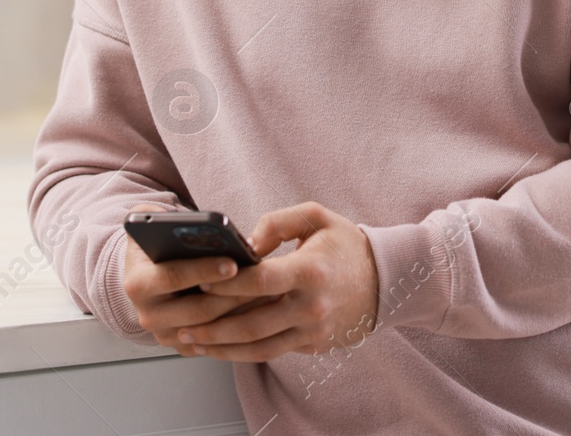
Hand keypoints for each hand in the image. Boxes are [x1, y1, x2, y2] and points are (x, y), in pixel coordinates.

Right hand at [122, 203, 280, 357]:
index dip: (204, 269)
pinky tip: (259, 310)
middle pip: (197, 311)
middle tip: (260, 281)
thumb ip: (168, 218)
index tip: (234, 263)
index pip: (173, 277)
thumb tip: (201, 223)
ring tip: (268, 293)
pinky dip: (238, 329)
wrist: (147, 273)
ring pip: (210, 330)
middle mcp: (146, 314)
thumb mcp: (155, 224)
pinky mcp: (181, 347)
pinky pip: (214, 344)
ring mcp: (163, 334)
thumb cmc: (157, 244)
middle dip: (232, 294)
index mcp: (137, 283)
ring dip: (241, 312)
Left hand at [176, 201, 380, 362]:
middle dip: (212, 326)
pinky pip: (272, 353)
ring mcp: (313, 331)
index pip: (259, 282)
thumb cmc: (345, 243)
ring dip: (222, 347)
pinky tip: (221, 348)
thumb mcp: (317, 216)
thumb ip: (277, 221)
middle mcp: (311, 307)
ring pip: (258, 347)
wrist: (386, 280)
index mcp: (310, 271)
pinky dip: (243, 353)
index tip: (199, 283)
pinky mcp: (314, 346)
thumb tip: (245, 245)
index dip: (225, 284)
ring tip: (193, 342)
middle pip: (251, 323)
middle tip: (183, 322)